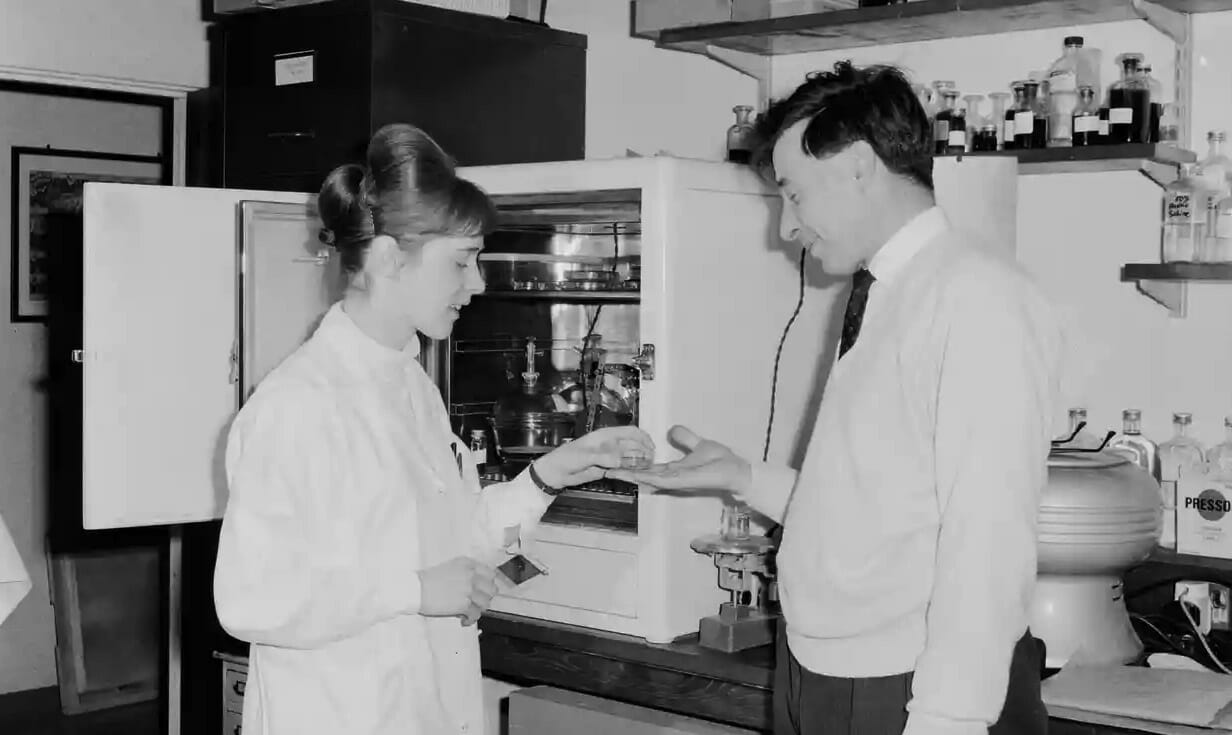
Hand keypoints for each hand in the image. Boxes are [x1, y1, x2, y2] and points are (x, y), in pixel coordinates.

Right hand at [416, 557, 496, 625]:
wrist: (415, 589)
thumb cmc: (426, 581)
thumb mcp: (449, 568)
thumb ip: (465, 574)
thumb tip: (474, 587)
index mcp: (467, 564)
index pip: (490, 573)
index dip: (488, 584)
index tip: (485, 590)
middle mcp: (471, 575)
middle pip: (492, 588)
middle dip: (485, 597)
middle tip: (477, 602)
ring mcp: (469, 589)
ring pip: (486, 603)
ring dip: (478, 609)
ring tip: (468, 612)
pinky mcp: (464, 604)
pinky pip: (476, 615)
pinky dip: (470, 620)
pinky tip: (463, 620)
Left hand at [532, 426, 654, 488]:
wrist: (556, 473)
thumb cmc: (567, 458)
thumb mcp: (585, 456)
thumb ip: (604, 457)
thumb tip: (621, 460)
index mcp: (606, 436)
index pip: (630, 432)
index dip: (643, 438)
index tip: (652, 448)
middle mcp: (610, 444)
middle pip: (633, 445)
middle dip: (644, 452)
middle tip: (651, 463)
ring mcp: (609, 457)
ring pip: (630, 457)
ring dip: (639, 462)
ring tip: (647, 470)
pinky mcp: (607, 468)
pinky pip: (623, 468)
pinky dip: (631, 471)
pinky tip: (637, 476)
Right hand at [607, 425, 750, 494]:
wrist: (735, 470)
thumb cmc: (720, 461)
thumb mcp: (698, 444)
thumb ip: (684, 438)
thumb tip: (670, 430)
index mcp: (673, 470)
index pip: (648, 468)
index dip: (632, 465)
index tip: (615, 461)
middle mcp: (671, 477)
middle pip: (643, 475)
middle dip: (625, 473)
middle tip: (604, 469)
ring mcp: (675, 480)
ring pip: (647, 478)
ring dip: (631, 476)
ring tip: (612, 471)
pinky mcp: (682, 481)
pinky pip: (661, 479)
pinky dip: (647, 477)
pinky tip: (634, 475)